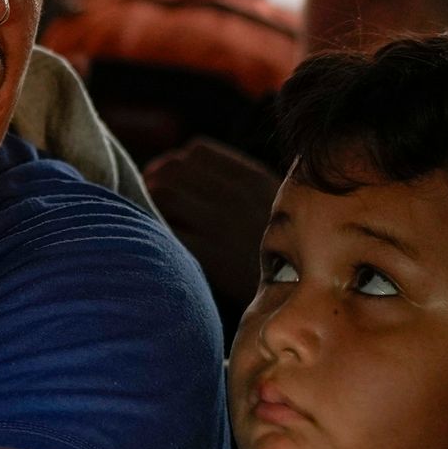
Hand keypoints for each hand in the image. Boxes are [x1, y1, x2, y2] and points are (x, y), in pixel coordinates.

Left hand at [145, 137, 281, 321]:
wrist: (300, 296)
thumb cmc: (290, 254)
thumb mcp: (281, 207)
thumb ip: (246, 186)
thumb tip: (203, 170)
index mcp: (253, 179)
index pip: (198, 152)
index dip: (175, 161)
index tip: (165, 176)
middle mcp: (234, 195)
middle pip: (173, 169)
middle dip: (155, 179)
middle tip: (147, 195)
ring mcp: (220, 223)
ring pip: (163, 194)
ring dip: (150, 203)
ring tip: (147, 217)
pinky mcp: (208, 254)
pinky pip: (165, 229)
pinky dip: (154, 229)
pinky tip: (156, 240)